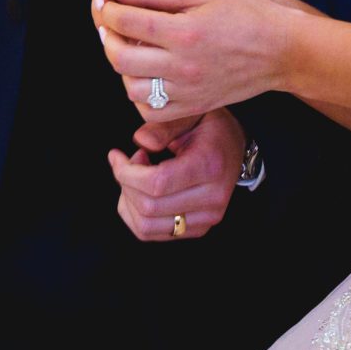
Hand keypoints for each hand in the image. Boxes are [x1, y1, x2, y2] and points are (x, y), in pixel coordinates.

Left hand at [94, 0, 296, 116]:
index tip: (108, 0)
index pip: (126, 21)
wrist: (282, 50)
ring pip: (130, 87)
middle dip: (108, 37)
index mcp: (184, 32)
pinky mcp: (194, 107)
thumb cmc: (246, 13)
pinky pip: (150, 110)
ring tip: (130, 47)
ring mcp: (188, 91)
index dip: (109, 8)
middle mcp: (183, 67)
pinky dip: (140, 94)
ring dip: (121, 66)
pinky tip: (146, 73)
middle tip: (112, 24)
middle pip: (120, 57)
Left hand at [110, 106, 245, 241]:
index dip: (126, 172)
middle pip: (149, 207)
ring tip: (134, 178)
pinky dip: (134, 215)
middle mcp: (212, 198)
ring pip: (146, 226)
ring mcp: (207, 218)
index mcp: (209, 166)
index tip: (115, 155)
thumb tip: (140, 141)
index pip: (157, 183)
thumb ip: (162, 127)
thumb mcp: (189, 115)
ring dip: (128, 202)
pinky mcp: (199, 228)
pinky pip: (152, 233)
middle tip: (129, 162)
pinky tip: (137, 193)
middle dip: (125, 184)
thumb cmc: (210, 128)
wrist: (235, 147)